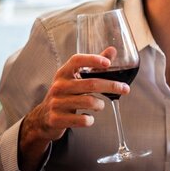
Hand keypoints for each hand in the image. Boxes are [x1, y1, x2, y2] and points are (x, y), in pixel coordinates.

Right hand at [18, 50, 128, 170]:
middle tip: (125, 89)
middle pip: (91, 83)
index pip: (77, 60)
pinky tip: (88, 118)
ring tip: (99, 105)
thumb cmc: (66, 94)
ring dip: (100, 105)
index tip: (108, 63)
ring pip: (89, 102)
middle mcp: (59, 86)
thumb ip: (94, 65)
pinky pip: (81, 119)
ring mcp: (56, 102)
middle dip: (112, 86)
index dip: (93, 60)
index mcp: (63, 73)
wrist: (44, 118)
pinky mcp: (56, 118)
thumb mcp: (75, 78)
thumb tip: (112, 50)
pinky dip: (89, 120)